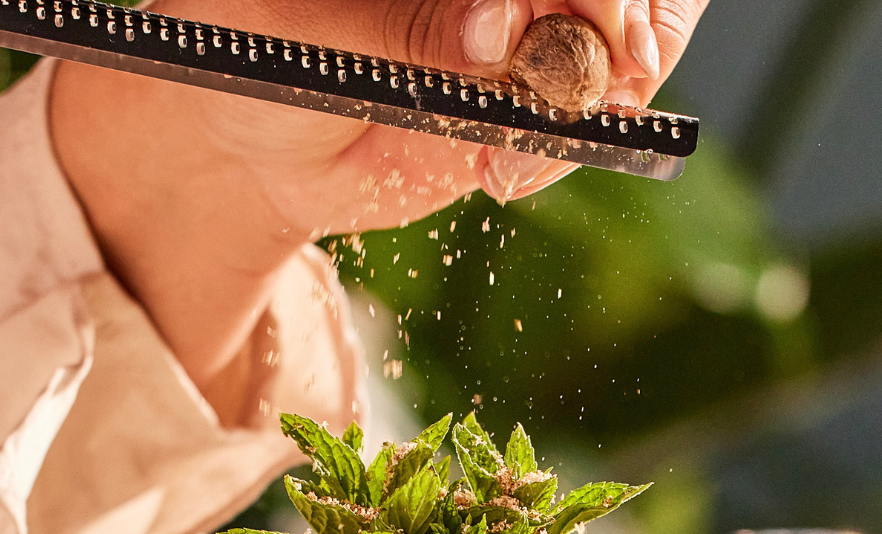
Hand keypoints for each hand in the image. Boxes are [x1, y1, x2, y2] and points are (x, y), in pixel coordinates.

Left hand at [53, 2, 707, 412]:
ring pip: (639, 25)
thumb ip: (395, 27)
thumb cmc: (243, 51)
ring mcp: (527, 11)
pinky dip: (572, 143)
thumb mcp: (296, 31)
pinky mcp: (531, 86)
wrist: (243, 143)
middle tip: (604, 79)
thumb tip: (495, 29)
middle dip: (630, 14)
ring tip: (535, 140)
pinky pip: (597, 107)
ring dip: (617, 80)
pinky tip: (506, 170)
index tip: (589, 15)